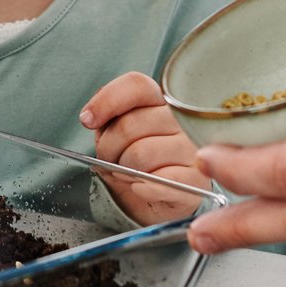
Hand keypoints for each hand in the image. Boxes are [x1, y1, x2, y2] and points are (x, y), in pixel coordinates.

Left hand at [81, 71, 207, 223]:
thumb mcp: (113, 134)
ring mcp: (193, 149)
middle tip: (110, 161)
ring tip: (127, 175)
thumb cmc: (132, 162)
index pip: (136, 85)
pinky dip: (143, 189)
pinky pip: (162, 181)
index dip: (106, 101)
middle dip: (108, 148)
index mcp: (160, 101)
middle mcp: (182, 120)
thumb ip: (105, 118)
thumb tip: (90, 117)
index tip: (88, 120)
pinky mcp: (197, 180)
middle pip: (130, 125)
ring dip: (124, 171)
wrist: (151, 201)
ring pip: (141, 154)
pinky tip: (141, 188)